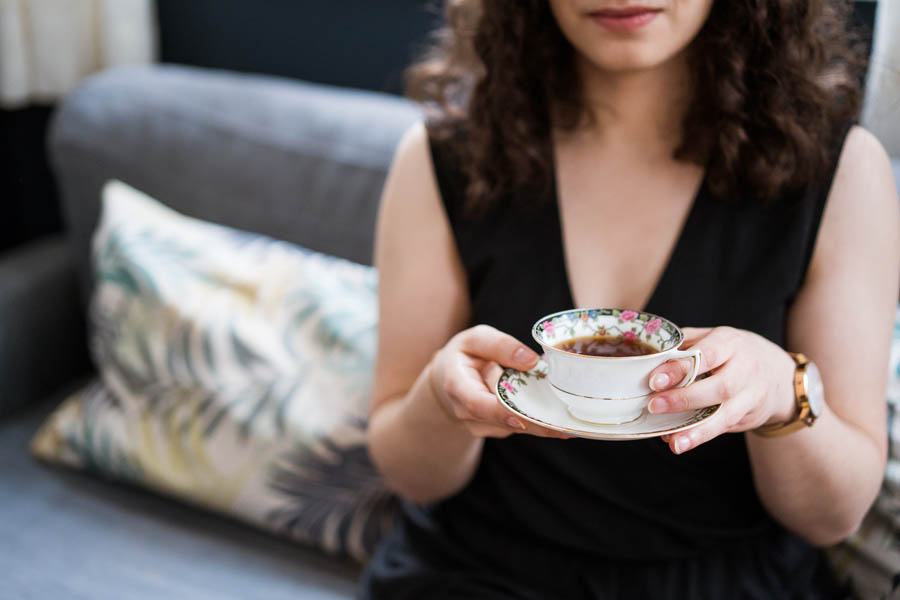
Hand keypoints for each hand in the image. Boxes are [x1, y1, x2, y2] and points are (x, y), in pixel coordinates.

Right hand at [428, 325, 570, 439]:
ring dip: (541, 423)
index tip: (523, 418)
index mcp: (457, 385)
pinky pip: (519, 426)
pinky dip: (537, 420)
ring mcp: (480, 424)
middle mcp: (466, 411)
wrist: (448, 378)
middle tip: (566, 426)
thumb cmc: (464, 355)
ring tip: (569, 420)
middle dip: (534, 423)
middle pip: (502, 421)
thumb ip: (500, 344)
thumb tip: (530, 360)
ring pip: (515, 427)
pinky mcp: (495, 429)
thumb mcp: (476, 338)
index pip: (476, 403)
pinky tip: (556, 414)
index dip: (499, 412)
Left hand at [647, 327, 796, 453]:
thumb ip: (684, 345)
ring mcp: (752, 394)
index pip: (706, 355)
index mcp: (730, 342)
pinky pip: (725, 427)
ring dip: (697, 430)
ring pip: (726, 414)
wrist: (777, 373)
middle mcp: (746, 368)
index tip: (654, 381)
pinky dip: (702, 435)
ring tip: (672, 441)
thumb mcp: (712, 338)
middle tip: (654, 406)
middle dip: (685, 399)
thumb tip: (648, 358)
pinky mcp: (751, 415)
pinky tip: (682, 442)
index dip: (680, 369)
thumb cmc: (731, 352)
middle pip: (719, 387)